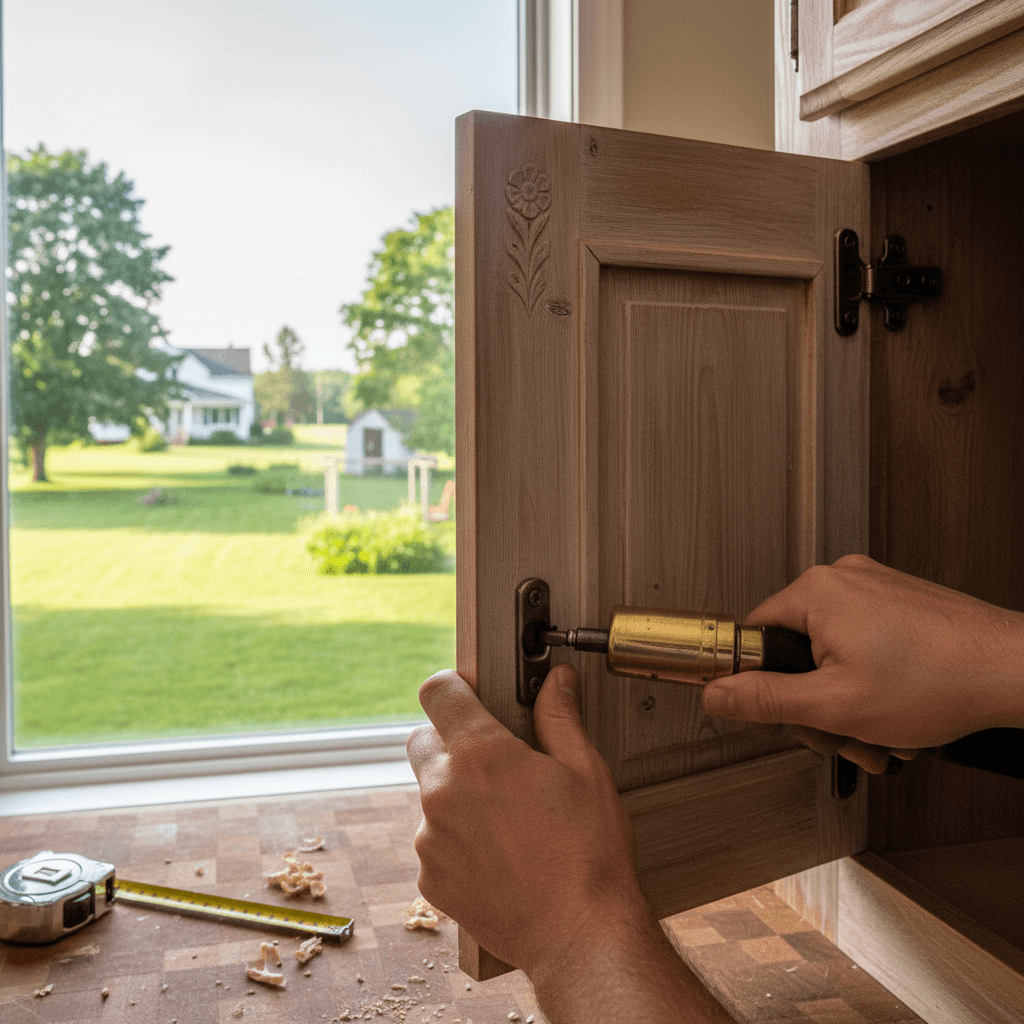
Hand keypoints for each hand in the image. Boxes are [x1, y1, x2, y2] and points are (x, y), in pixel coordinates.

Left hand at [407, 665, 734, 1022]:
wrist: (580, 936)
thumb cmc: (589, 854)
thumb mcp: (585, 770)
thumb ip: (560, 717)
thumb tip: (556, 681)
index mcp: (481, 753)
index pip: (438, 693)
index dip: (453, 687)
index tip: (467, 692)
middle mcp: (443, 790)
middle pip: (424, 741)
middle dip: (451, 742)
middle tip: (496, 762)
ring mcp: (431, 837)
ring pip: (431, 796)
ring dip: (456, 796)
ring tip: (508, 820)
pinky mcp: (430, 877)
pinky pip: (434, 842)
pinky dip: (456, 841)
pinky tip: (499, 854)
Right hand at [702, 555, 1023, 769]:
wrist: (1015, 672)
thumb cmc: (941, 680)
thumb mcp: (834, 705)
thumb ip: (766, 700)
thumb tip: (717, 694)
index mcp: (816, 592)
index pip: (755, 636)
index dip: (764, 683)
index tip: (778, 709)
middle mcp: (844, 579)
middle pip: (797, 651)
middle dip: (818, 705)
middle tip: (843, 733)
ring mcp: (876, 588)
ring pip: (833, 654)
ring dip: (849, 702)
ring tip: (879, 730)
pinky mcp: (901, 602)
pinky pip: (864, 645)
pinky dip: (873, 682)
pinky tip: (895, 710)